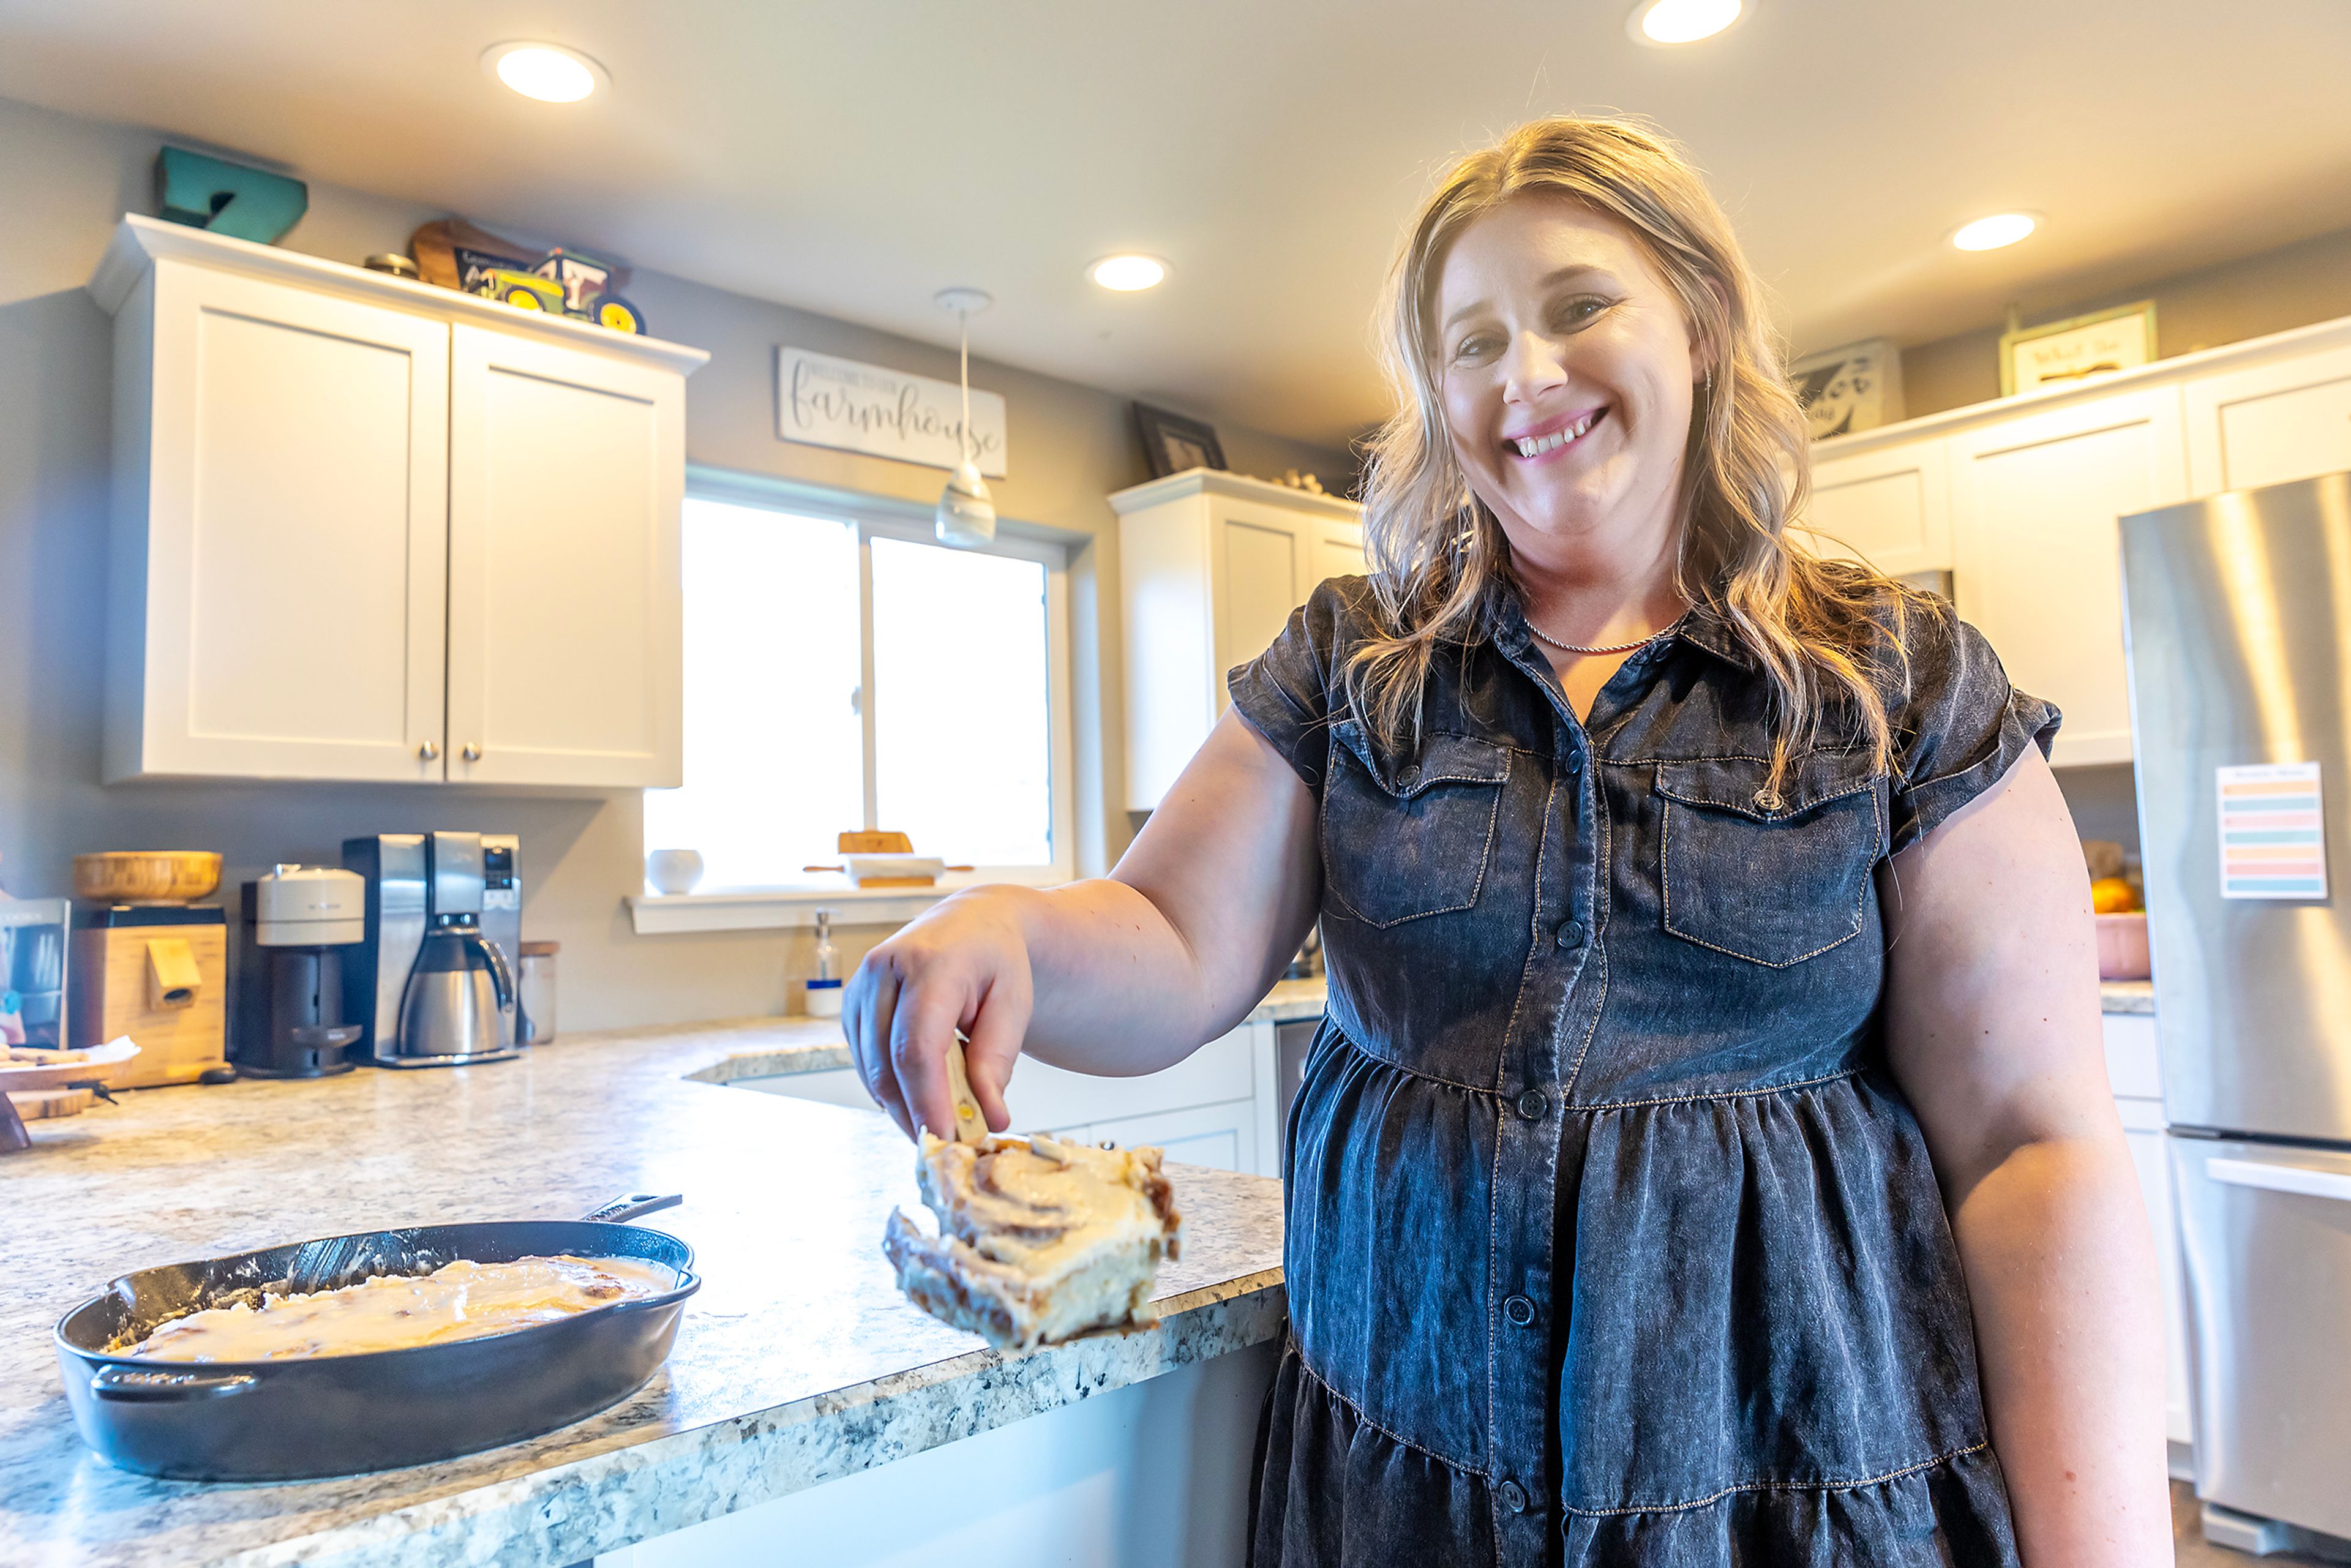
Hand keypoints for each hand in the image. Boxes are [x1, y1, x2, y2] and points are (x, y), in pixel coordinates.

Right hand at [844, 888, 1034, 1141]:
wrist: (972, 925)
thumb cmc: (996, 963)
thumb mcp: (1014, 1004)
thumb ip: (997, 1059)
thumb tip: (989, 1116)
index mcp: (931, 962)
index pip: (917, 1045)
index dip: (927, 1099)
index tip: (945, 1137)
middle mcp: (885, 969)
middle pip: (888, 1062)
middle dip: (915, 1112)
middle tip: (947, 1143)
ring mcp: (861, 985)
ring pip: (871, 1068)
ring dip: (901, 1105)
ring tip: (939, 1120)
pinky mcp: (851, 1004)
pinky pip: (865, 1061)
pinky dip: (890, 1086)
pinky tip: (919, 1090)